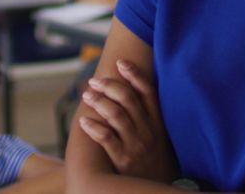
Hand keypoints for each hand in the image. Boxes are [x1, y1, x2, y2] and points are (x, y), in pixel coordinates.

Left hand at [78, 59, 176, 182]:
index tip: (120, 63)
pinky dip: (94, 127)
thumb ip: (150, 118)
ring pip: (116, 115)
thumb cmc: (155, 161)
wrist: (157, 192)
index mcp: (158, 123)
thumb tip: (132, 92)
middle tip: (94, 80)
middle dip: (109, 85)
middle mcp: (148, 131)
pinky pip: (107, 139)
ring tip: (86, 95)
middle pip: (128, 99)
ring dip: (98, 101)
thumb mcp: (160, 138)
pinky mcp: (123, 161)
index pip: (148, 92)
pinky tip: (83, 121)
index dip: (134, 74)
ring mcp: (136, 145)